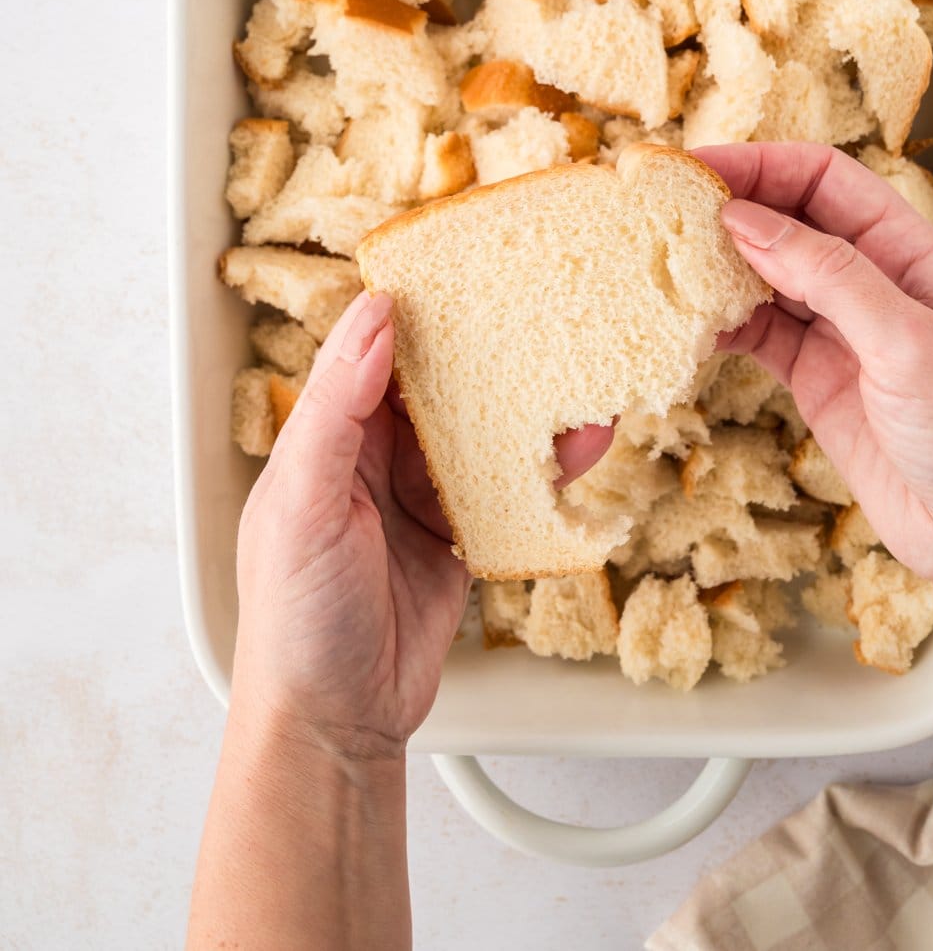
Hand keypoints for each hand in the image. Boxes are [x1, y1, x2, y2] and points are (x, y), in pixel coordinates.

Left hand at [231, 290, 613, 757]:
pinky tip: (577, 445)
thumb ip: (335, 411)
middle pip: (434, 383)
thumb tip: (371, 319)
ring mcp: (417, 496)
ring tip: (574, 375)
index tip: (461, 266)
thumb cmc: (293, 622)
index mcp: (323, 437)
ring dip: (524, 406)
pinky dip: (543, 465)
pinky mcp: (459, 536)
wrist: (335, 727)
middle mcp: (370, 457)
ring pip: (479, 430)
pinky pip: (507, 485)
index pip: (369, 351)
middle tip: (537, 308)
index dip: (412, 308)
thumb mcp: (303, 505)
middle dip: (484, 349)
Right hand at [696, 142, 932, 596]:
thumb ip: (830, 276)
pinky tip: (691, 324)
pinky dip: (723, 325)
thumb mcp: (909, 343)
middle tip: (663, 212)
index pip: (825, 180)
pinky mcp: (821, 382)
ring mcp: (845, 333)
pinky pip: (762, 336)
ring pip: (768, 277)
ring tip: (665, 266)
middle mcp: (876, 282)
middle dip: (730, 210)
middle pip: (789, 220)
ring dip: (719, 268)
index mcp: (911, 251)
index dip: (761, 166)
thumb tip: (750, 221)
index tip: (699, 170)